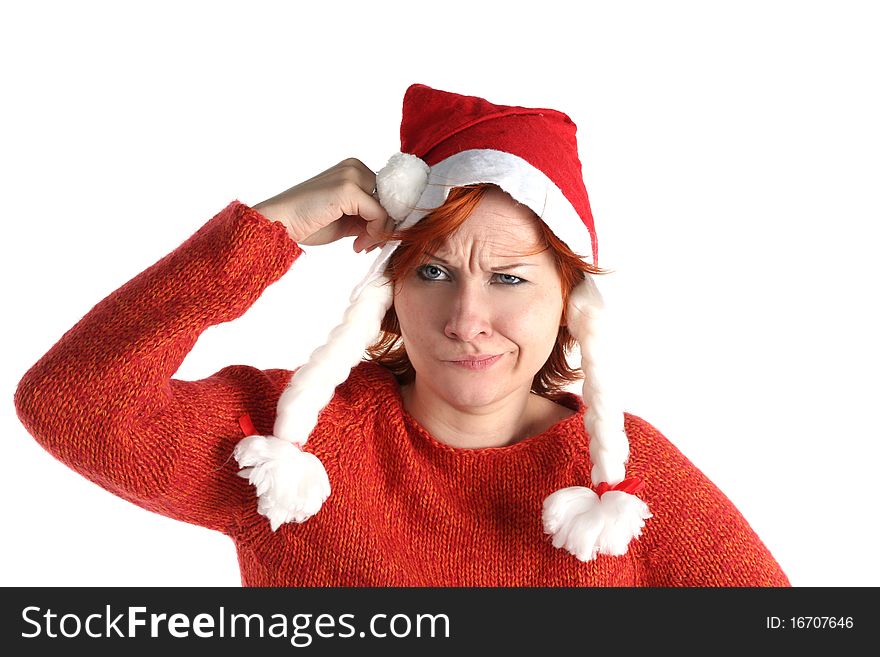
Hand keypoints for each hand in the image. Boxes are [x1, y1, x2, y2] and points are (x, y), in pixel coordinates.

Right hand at [252, 158, 392, 250]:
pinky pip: (379, 214)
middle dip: (384, 226)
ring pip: (387, 207)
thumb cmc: (307, 221)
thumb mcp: (346, 219)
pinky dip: (374, 234)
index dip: (385, 219)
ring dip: (379, 232)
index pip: (386, 193)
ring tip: (360, 246)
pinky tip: (357, 245)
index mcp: (353, 169)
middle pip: (390, 199)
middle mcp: (354, 167)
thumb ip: (366, 217)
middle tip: (367, 244)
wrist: (280, 222)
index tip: (373, 239)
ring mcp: (352, 175)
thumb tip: (390, 227)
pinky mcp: (349, 189)